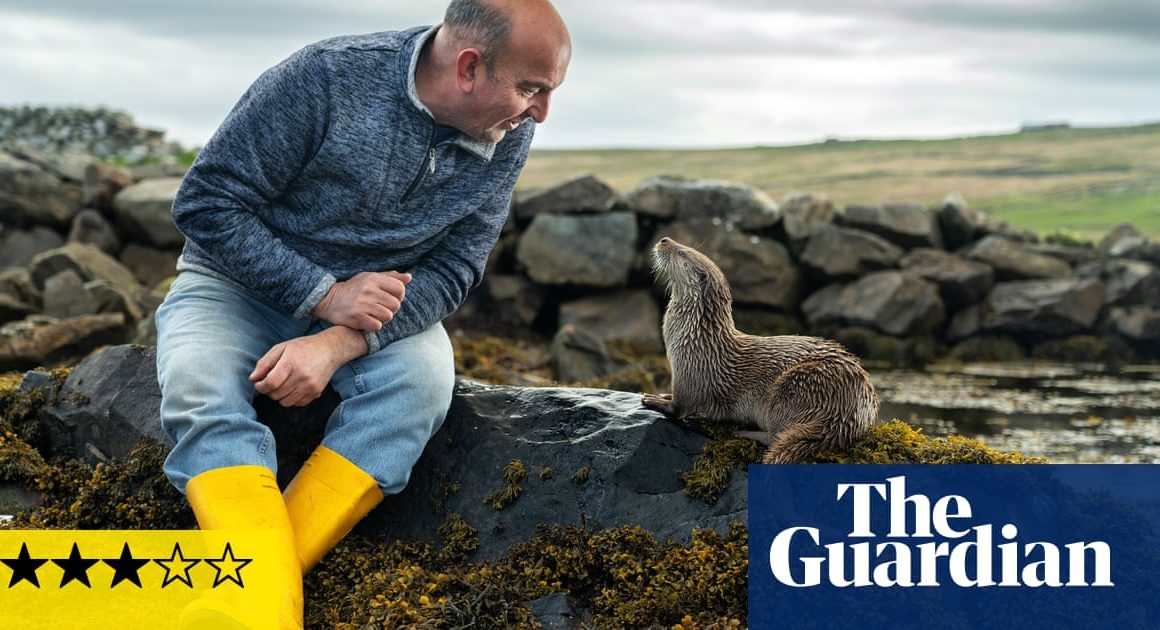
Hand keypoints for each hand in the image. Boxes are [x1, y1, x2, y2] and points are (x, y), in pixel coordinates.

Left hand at [250, 327, 366, 406]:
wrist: (330, 349)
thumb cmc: (304, 347)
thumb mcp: (282, 348)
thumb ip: (265, 363)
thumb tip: (252, 378)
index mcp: (291, 363)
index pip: (270, 383)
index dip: (261, 386)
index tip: (259, 383)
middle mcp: (302, 376)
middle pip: (276, 394)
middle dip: (269, 391)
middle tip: (271, 382)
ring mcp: (310, 386)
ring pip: (285, 402)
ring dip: (279, 396)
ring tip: (282, 385)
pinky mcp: (316, 392)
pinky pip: (297, 404)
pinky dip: (291, 399)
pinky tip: (293, 388)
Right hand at [311, 271, 410, 330]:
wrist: (328, 299)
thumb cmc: (354, 288)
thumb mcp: (370, 277)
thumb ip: (390, 277)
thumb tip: (409, 277)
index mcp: (374, 279)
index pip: (400, 288)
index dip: (399, 296)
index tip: (391, 298)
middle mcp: (369, 290)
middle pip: (396, 305)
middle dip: (391, 309)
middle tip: (381, 308)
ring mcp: (363, 304)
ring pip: (388, 316)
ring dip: (383, 318)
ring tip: (375, 315)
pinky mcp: (357, 317)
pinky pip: (377, 326)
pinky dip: (374, 326)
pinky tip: (368, 321)